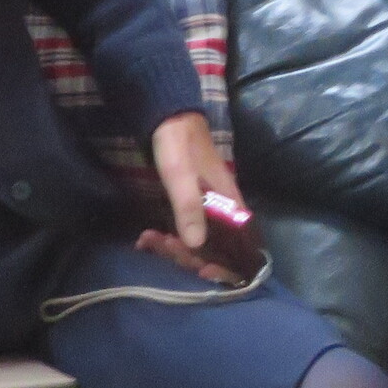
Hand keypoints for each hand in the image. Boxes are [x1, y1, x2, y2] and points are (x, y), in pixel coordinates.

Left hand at [135, 111, 246, 283]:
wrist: (166, 115)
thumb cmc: (178, 143)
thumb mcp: (181, 175)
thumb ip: (189, 208)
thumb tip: (195, 246)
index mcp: (229, 202)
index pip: (239, 245)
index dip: (226, 265)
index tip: (202, 272)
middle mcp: (222, 209)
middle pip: (214, 248)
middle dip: (188, 255)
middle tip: (161, 246)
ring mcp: (205, 208)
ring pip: (196, 241)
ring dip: (174, 248)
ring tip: (148, 241)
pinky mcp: (189, 205)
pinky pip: (183, 230)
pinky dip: (167, 238)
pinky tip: (148, 239)